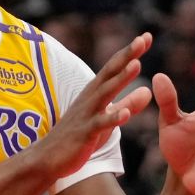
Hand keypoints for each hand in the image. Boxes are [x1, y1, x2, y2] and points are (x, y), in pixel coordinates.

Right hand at [38, 34, 153, 177]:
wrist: (47, 158)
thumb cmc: (77, 136)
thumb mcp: (107, 118)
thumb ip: (128, 104)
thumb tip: (147, 91)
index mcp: (95, 93)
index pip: (114, 68)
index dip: (130, 53)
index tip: (147, 36)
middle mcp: (90, 99)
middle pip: (110, 74)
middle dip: (126, 56)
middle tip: (142, 39)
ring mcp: (86, 115)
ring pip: (105, 94)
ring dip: (120, 79)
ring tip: (137, 64)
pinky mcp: (84, 133)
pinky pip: (99, 124)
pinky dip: (112, 118)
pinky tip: (125, 114)